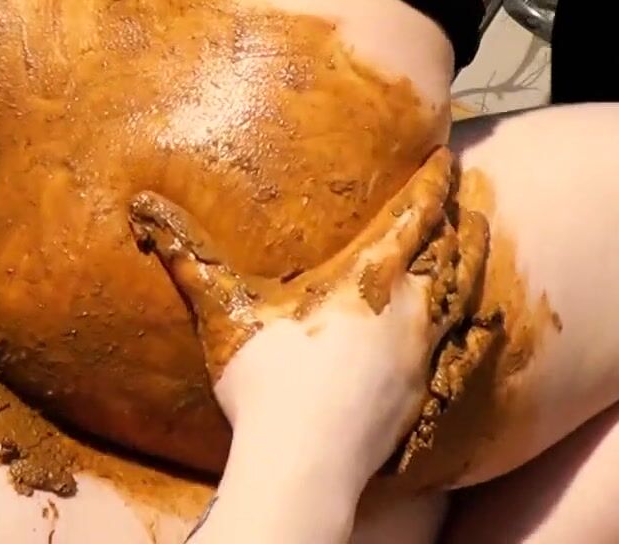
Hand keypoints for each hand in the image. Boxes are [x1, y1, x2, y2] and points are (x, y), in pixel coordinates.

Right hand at [129, 147, 488, 471]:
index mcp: (369, 276)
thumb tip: (141, 206)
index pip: (414, 215)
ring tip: (477, 244)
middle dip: (461, 221)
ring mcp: (421, 355)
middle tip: (466, 201)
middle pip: (452, 252)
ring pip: (463, 296)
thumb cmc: (265, 382)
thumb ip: (187, 254)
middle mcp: (407, 309)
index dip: (432, 182)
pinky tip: (467, 329)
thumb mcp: (223, 309)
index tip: (445, 157)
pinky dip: (471, 323)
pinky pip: (459, 347)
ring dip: (472, 265)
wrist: (304, 462)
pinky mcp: (423, 396)